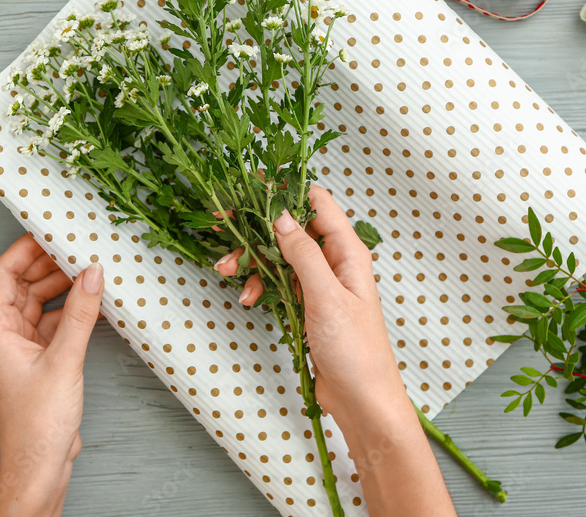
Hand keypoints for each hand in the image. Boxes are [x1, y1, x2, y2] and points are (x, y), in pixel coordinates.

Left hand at [0, 234, 104, 516]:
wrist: (41, 464)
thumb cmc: (37, 422)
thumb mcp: (63, 359)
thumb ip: (80, 313)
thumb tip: (91, 274)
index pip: (2, 274)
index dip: (24, 250)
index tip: (48, 231)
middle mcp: (3, 334)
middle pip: (23, 285)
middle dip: (49, 265)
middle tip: (77, 246)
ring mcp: (21, 347)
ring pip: (41, 302)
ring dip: (64, 287)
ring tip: (90, 270)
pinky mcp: (40, 359)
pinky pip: (54, 322)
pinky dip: (72, 310)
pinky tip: (93, 302)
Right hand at [215, 187, 455, 515]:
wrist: (362, 400)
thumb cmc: (356, 350)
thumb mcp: (326, 297)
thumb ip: (303, 254)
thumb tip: (282, 216)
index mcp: (348, 252)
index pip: (317, 203)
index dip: (285, 190)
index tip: (251, 185)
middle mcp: (335, 262)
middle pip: (291, 228)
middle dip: (257, 228)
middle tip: (223, 225)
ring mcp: (321, 283)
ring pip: (280, 256)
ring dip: (253, 260)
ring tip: (227, 271)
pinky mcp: (309, 304)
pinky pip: (279, 282)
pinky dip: (261, 285)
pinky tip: (250, 298)